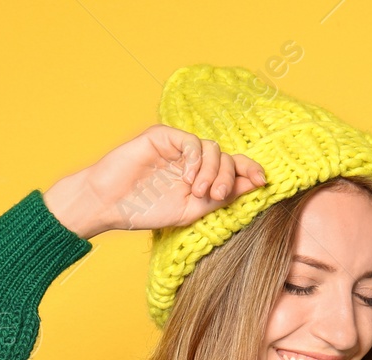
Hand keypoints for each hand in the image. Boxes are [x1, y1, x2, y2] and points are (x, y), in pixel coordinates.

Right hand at [44, 124, 266, 238]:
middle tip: (217, 195)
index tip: (261, 182)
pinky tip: (187, 177)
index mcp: (200, 177)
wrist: (110, 205)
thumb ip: (220, 197)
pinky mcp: (162, 137)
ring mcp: (177, 147)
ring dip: (211, 170)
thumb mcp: (191, 210)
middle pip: (225, 157)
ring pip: (211, 147)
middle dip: (227, 175)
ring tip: (199, 191)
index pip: (232, 167)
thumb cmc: (146, 210)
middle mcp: (191, 160)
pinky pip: (190, 141)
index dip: (249, 170)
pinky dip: (194, 158)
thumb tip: (252, 184)